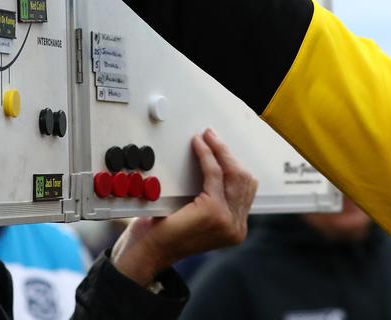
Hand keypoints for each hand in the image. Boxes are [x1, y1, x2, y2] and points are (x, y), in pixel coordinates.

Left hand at [110, 129, 257, 286]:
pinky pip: (214, 174)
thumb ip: (214, 200)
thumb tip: (216, 165)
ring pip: (233, 174)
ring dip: (220, 151)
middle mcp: (236, 227)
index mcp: (235, 229)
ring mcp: (228, 220)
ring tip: (208, 138)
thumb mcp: (198, 216)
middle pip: (244, 179)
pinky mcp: (214, 211)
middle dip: (228, 154)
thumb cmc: (164, 235)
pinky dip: (207, 156)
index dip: (235, 164)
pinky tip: (199, 146)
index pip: (246, 189)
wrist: (145, 253)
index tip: (221, 148)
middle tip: (213, 137)